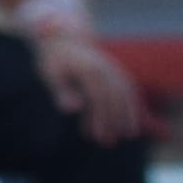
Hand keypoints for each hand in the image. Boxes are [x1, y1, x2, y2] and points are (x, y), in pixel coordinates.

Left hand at [38, 29, 148, 147]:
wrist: (63, 38)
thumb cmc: (54, 60)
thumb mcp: (50, 74)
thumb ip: (61, 91)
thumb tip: (71, 110)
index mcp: (88, 69)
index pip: (98, 97)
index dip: (99, 118)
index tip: (96, 137)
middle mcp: (105, 68)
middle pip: (113, 99)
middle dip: (112, 122)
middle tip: (107, 143)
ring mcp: (113, 69)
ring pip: (125, 96)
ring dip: (127, 116)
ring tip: (127, 136)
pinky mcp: (117, 72)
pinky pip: (128, 91)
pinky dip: (132, 106)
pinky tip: (130, 123)